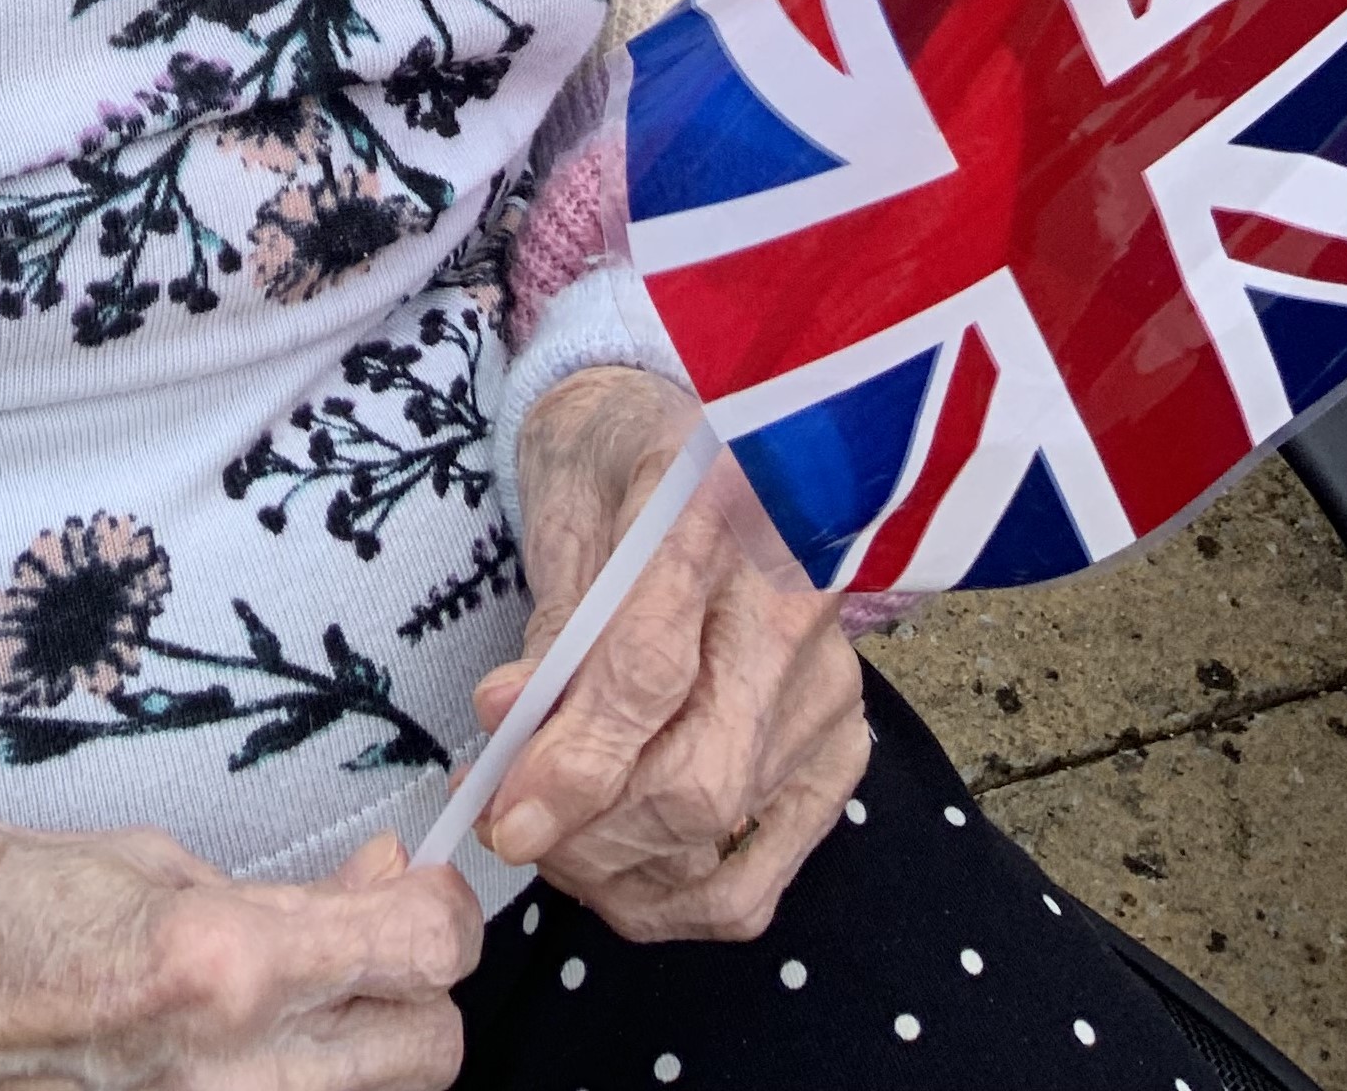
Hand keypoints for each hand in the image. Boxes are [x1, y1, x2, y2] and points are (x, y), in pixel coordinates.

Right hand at [0, 814, 479, 1090]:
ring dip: (357, 1060)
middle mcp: (228, 1074)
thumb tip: (372, 896)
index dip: (437, 912)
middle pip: (428, 1056)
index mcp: (221, 962)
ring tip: (299, 1012)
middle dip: (411, 998)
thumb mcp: (143, 862)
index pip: (424, 950)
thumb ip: (275, 899)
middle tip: (362, 953)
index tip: (413, 890)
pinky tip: (243, 1060)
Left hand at [471, 367, 865, 944]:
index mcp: (723, 513)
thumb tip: (506, 723)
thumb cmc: (623, 470)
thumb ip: (551, 628)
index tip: (506, 816)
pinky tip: (619, 870)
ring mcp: (831, 689)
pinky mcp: (840, 751)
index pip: (650, 672)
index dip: (575, 761)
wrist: (707, 448)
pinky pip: (758, 876)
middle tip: (507, 824)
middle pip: (698, 781)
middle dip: (586, 834)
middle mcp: (799, 607)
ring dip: (616, 872)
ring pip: (720, 837)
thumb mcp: (572, 514)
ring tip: (551, 839)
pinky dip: (678, 898)